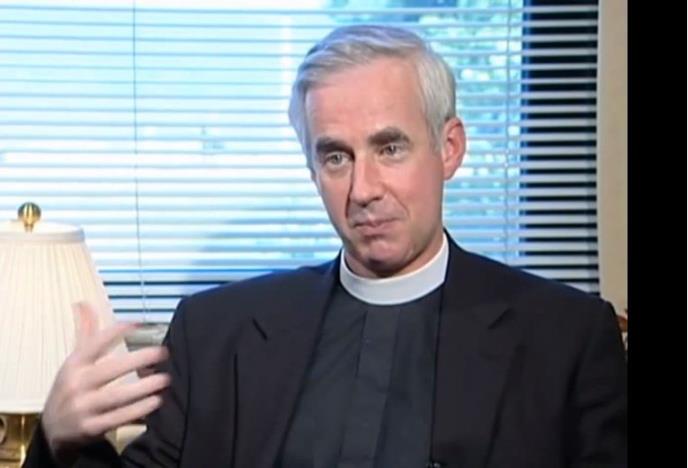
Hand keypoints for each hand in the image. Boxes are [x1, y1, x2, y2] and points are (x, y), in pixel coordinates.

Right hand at [41, 302, 170, 464]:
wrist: (51, 430)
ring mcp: (83, 408)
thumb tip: (83, 303)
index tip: (138, 323)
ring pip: (116, 397)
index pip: (93, 344)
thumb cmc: (70, 387)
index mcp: (74, 365)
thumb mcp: (74, 360)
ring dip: (143, 388)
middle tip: (162, 352)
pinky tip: (156, 401)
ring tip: (165, 379)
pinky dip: (138, 411)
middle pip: (109, 370)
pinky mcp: (91, 428)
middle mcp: (76, 385)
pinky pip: (118, 419)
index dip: (115, 332)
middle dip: (137, 360)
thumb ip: (85, 333)